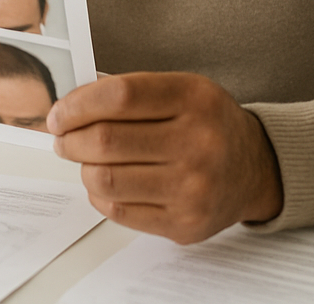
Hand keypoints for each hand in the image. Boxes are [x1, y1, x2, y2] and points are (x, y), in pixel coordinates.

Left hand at [47, 72, 283, 243]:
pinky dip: (100, 196)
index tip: (59, 114)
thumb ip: (131, 91)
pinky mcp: (184, 223)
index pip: (119, 96)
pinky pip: (118, 211)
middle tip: (63, 138)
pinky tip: (107, 182)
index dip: (78, 105)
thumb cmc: (209, 124)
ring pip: (105, 179)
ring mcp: (192, 188)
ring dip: (83, 169)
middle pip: (105, 141)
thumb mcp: (183, 89)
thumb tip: (71, 104)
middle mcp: (198, 143)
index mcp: (195, 98)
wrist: (254, 169)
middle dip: (70, 139)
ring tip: (86, 160)